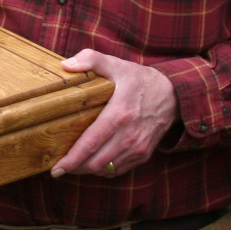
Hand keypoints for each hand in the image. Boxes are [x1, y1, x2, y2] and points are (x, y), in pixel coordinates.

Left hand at [49, 50, 178, 177]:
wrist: (173, 95)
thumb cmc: (141, 80)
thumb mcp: (118, 64)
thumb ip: (92, 60)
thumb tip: (66, 65)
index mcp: (120, 113)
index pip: (91, 142)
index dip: (72, 158)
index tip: (57, 168)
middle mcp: (129, 134)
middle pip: (96, 162)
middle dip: (75, 168)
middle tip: (60, 167)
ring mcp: (138, 147)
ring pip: (106, 169)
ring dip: (88, 170)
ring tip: (73, 165)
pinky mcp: (143, 154)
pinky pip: (119, 170)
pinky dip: (103, 169)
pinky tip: (93, 162)